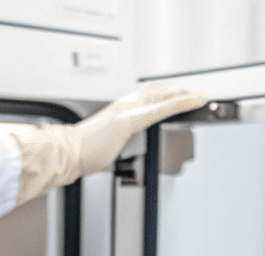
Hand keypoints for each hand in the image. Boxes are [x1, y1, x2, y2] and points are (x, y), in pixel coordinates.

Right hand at [12, 85, 208, 204]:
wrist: (62, 154)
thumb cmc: (76, 153)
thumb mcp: (101, 146)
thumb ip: (112, 143)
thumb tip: (115, 151)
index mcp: (116, 112)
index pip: (146, 97)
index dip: (163, 95)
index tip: (177, 96)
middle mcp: (122, 106)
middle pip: (156, 91)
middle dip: (177, 91)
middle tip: (195, 94)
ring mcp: (126, 111)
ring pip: (162, 95)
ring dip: (184, 95)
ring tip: (201, 97)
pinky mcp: (129, 121)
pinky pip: (161, 108)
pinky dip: (180, 103)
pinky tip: (194, 102)